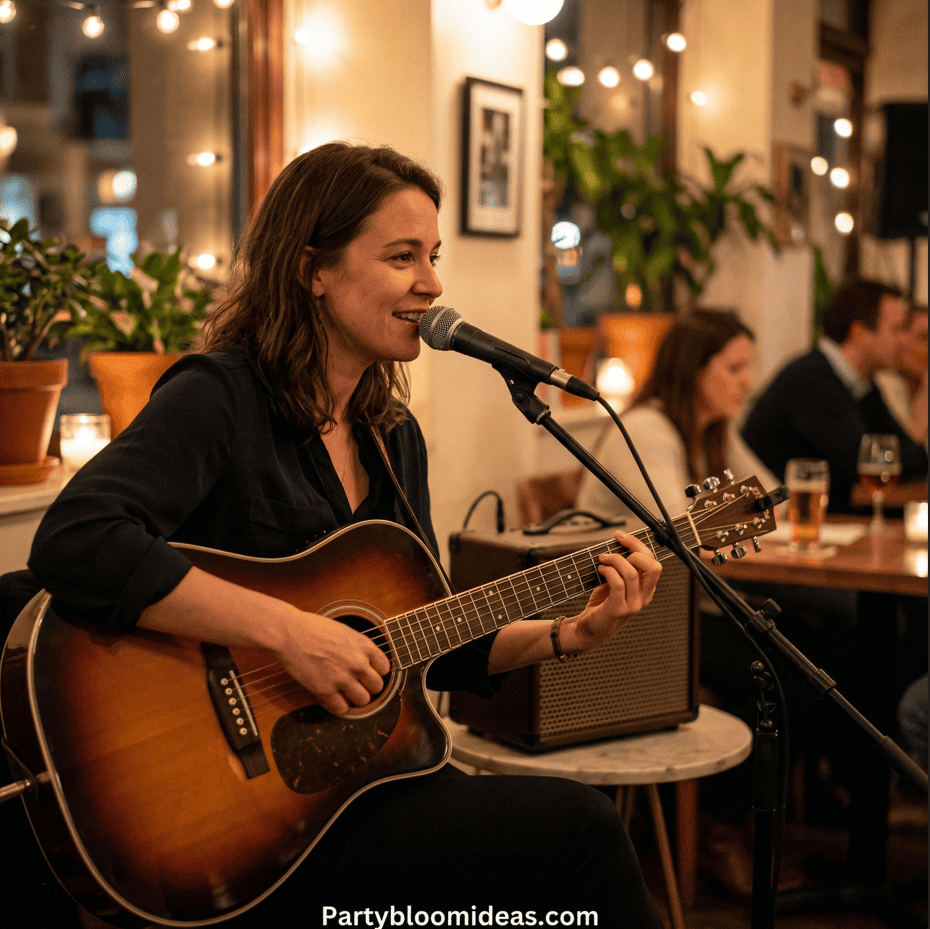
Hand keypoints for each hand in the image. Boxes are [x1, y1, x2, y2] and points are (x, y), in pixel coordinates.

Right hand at [277, 611, 390, 715]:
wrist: (291, 633)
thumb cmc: (313, 628)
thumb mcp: (344, 630)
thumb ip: (357, 647)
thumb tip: (365, 659)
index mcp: (363, 645)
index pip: (385, 667)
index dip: (376, 671)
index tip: (368, 673)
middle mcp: (357, 662)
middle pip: (377, 686)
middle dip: (368, 686)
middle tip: (358, 684)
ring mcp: (342, 677)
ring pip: (363, 700)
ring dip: (355, 698)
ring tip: (346, 693)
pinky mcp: (326, 690)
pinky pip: (342, 709)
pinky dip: (339, 706)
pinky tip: (333, 699)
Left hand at [558, 531, 661, 654]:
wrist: (587, 630)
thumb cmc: (602, 604)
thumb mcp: (616, 584)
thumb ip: (623, 569)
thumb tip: (618, 543)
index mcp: (647, 590)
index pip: (653, 562)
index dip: (638, 545)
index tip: (621, 536)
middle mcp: (644, 598)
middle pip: (652, 566)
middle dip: (634, 549)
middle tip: (616, 546)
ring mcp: (633, 605)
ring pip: (632, 573)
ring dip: (615, 560)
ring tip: (603, 559)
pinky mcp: (618, 609)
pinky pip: (617, 583)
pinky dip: (608, 571)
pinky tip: (600, 569)